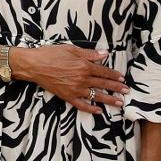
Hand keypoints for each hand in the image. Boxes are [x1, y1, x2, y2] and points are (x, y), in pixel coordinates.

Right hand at [12, 45, 127, 113]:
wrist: (33, 65)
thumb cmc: (50, 54)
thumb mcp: (71, 49)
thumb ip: (89, 53)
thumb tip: (104, 54)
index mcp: (84, 66)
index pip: (104, 71)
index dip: (114, 75)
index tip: (122, 78)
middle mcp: (82, 79)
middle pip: (103, 84)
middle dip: (117, 88)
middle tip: (126, 91)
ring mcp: (75, 89)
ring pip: (96, 96)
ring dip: (109, 99)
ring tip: (119, 102)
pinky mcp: (67, 96)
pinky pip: (81, 105)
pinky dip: (90, 109)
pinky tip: (98, 111)